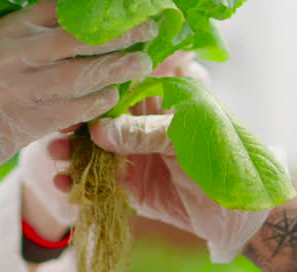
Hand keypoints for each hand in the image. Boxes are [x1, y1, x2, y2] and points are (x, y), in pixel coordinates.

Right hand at [0, 0, 155, 204]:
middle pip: (77, 38)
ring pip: (80, 75)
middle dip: (118, 33)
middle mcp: (13, 54)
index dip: (99, 4)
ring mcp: (20, 89)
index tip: (129, 0)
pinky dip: (97, 102)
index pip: (59, 8)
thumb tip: (89, 12)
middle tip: (149, 30)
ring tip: (141, 63)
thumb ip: (35, 29)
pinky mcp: (26, 122)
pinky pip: (72, 109)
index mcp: (7, 28)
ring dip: (116, 69)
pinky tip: (114, 95)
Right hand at [49, 104, 278, 263]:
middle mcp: (148, 124)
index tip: (70, 88)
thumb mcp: (183, 135)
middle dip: (78, 121)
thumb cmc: (223, 156)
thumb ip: (141, 131)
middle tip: (55, 126)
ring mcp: (140, 155)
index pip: (125, 83)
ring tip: (54, 155)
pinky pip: (103, 182)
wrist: (242, 212)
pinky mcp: (136, 187)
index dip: (97, 86)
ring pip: (98, 149)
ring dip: (74, 152)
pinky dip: (83, 182)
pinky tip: (64, 183)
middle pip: (104, 117)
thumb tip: (98, 129)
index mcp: (165, 99)